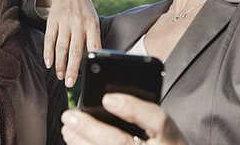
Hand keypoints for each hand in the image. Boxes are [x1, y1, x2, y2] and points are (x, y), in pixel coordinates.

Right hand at [37, 0, 100, 86]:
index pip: (93, 45)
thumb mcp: (94, 21)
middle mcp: (79, 24)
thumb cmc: (84, 11)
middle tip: (70, 83)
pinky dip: (48, 52)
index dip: (91, 61)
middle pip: (75, 50)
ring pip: (62, 47)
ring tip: (60, 76)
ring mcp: (65, 22)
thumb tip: (94, 61)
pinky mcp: (53, 20)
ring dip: (60, 64)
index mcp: (92, 25)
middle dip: (72, 68)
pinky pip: (49, 39)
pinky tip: (48, 63)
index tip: (88, 75)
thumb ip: (93, 39)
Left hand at [61, 94, 186, 144]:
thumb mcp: (163, 128)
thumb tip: (106, 99)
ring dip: (81, 143)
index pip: (157, 119)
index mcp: (171, 137)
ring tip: (68, 129)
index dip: (132, 108)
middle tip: (70, 116)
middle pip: (121, 142)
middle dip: (91, 128)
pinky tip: (76, 143)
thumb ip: (143, 113)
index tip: (107, 99)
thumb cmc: (164, 143)